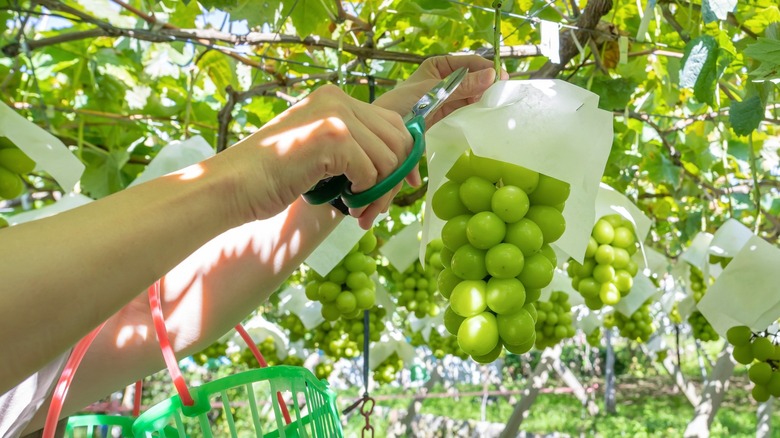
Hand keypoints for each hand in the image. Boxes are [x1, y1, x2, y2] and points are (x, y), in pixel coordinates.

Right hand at [222, 84, 412, 227]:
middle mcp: (337, 99)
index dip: (406, 155)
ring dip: (378, 192)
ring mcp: (335, 115)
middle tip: (375, 207)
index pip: (392, 122)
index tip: (407, 182)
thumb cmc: (271, 176)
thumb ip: (352, 146)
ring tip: (357, 209)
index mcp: (334, 98)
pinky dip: (362, 193)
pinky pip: (371, 172)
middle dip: (395, 178)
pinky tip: (343, 200)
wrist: (234, 185)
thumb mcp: (317, 150)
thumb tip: (397, 165)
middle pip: (398, 139)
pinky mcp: (333, 137)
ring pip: (388, 159)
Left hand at [375, 55, 508, 126]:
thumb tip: (492, 76)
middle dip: (487, 83)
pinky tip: (485, 112)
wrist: (387, 130)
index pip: (468, 62)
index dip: (486, 68)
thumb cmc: (404, 103)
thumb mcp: (436, 91)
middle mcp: (444, 79)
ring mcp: (446, 97)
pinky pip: (465, 108)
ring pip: (471, 94)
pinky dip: (476, 109)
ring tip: (497, 103)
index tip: (502, 77)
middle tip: (503, 92)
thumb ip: (463, 85)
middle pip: (472, 78)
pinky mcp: (446, 114)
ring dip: (483, 97)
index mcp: (439, 65)